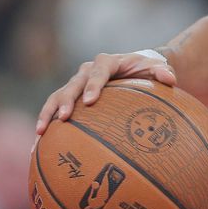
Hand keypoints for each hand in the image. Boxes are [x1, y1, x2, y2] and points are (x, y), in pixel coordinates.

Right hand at [35, 51, 176, 135]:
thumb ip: (162, 71)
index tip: (91, 101)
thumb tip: (170, 78)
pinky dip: (45, 124)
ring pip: (57, 96)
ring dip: (47, 113)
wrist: (134, 68)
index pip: (98, 72)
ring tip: (41, 133)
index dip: (93, 85)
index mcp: (106, 62)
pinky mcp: (70, 97)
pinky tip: (37, 146)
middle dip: (65, 101)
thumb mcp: (156, 68)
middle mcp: (87, 70)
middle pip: (72, 85)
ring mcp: (76, 83)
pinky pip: (53, 109)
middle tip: (63, 118)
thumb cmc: (145, 70)